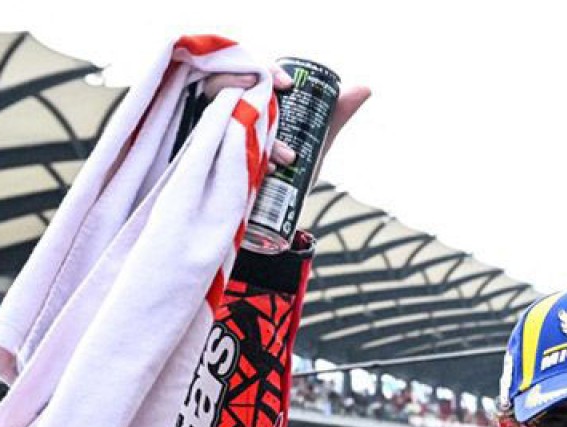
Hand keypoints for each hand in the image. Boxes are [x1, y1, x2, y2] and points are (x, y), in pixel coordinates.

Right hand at [203, 67, 370, 178]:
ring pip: (216, 112)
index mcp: (249, 100)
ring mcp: (210, 133)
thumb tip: (364, 87)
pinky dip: (239, 156)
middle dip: (252, 87)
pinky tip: (269, 171)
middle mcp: (225, 111)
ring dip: (253, 127)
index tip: (289, 84)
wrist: (272, 216)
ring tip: (288, 157)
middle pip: (224, 81)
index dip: (264, 68)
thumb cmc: (289, 171)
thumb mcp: (314, 141)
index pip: (247, 69)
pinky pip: (207, 146)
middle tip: (281, 103)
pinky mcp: (202, 158)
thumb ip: (334, 115)